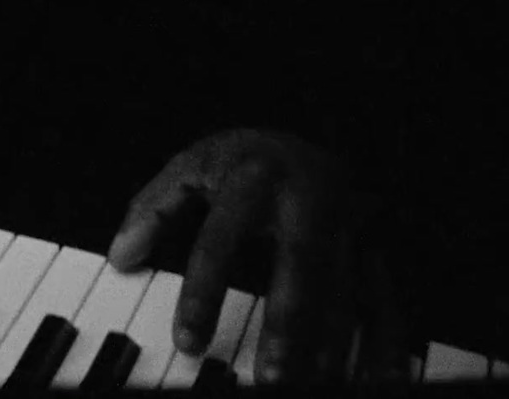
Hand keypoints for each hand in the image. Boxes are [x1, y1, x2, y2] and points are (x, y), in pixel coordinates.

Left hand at [108, 129, 407, 384]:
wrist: (310, 134)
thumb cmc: (244, 162)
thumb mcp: (192, 167)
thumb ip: (154, 208)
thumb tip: (122, 256)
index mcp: (255, 175)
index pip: (221, 238)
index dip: (203, 292)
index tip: (187, 341)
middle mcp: (308, 198)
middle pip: (301, 264)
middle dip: (289, 323)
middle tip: (270, 376)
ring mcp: (350, 222)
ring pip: (348, 287)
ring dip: (332, 343)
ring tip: (309, 384)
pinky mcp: (378, 248)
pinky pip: (386, 300)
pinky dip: (384, 345)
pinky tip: (374, 382)